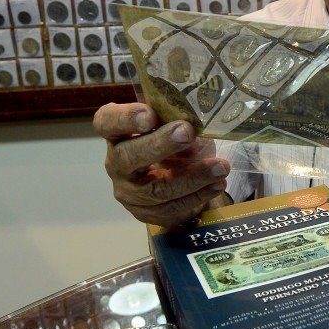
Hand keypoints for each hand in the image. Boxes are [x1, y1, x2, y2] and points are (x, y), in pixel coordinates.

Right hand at [93, 102, 230, 228]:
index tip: (149, 114)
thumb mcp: (174, 125)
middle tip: (187, 133)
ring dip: (192, 177)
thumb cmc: (172, 142)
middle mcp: (116, 163)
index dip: (125, 118)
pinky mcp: (146, 213)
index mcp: (117, 133)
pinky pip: (172, 208)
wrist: (179, 179)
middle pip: (128, 156)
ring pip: (156, 189)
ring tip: (220, 167)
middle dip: (160, 144)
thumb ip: (177, 121)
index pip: (107, 122)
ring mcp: (128, 192)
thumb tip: (195, 125)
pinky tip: (217, 184)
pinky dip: (199, 195)